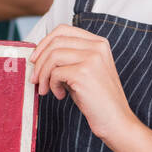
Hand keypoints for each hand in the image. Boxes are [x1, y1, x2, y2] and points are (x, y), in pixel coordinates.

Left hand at [30, 25, 136, 141]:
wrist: (115, 121)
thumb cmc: (96, 99)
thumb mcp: (83, 71)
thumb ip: (66, 59)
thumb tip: (38, 56)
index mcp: (98, 43)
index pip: (63, 30)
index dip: (44, 43)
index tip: (35, 59)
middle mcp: (97, 47)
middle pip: (55, 42)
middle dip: (39, 61)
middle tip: (35, 79)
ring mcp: (92, 58)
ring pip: (52, 56)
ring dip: (43, 75)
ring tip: (46, 89)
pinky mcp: (84, 73)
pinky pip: (55, 73)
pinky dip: (52, 85)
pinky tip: (60, 95)